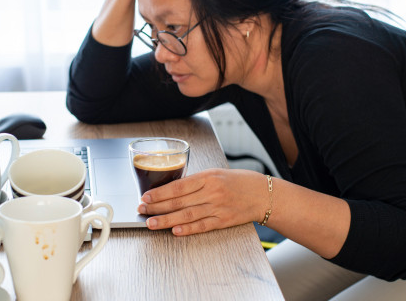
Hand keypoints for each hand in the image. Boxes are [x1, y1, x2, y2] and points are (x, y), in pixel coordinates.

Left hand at [138, 169, 268, 235]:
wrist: (264, 194)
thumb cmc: (239, 181)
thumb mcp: (216, 173)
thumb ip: (196, 181)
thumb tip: (172, 189)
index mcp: (208, 177)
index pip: (178, 186)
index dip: (160, 193)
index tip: (145, 197)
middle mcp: (212, 192)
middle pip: (178, 201)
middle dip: (157, 206)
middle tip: (141, 210)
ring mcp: (218, 208)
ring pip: (187, 215)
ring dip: (166, 220)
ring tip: (151, 223)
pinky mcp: (224, 221)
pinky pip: (202, 226)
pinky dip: (188, 229)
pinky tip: (175, 231)